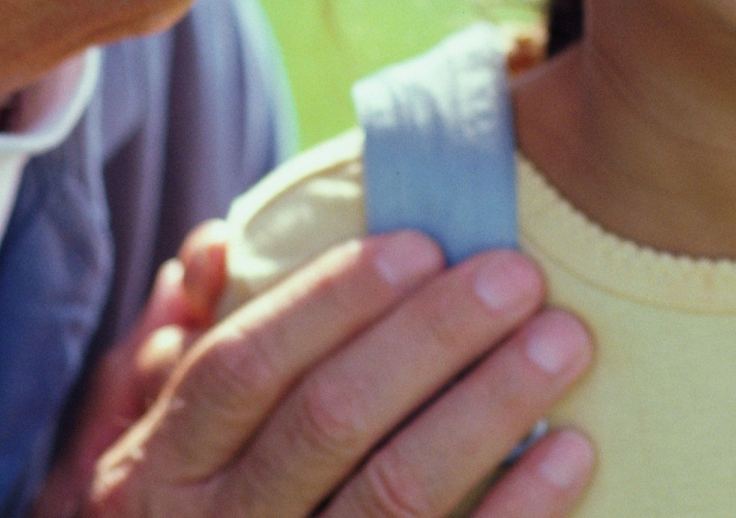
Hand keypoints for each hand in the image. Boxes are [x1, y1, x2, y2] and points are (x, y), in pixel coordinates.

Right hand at [37, 230, 594, 517]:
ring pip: (395, 492)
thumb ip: (187, 342)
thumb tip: (214, 251)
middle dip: (431, 336)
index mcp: (163, 469)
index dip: (331, 299)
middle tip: (518, 275)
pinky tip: (573, 449)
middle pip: (329, 418)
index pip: (241, 366)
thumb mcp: (164, 435)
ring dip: (489, 406)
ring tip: (562, 341)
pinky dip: (518, 508)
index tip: (423, 244)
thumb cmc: (215, 504)